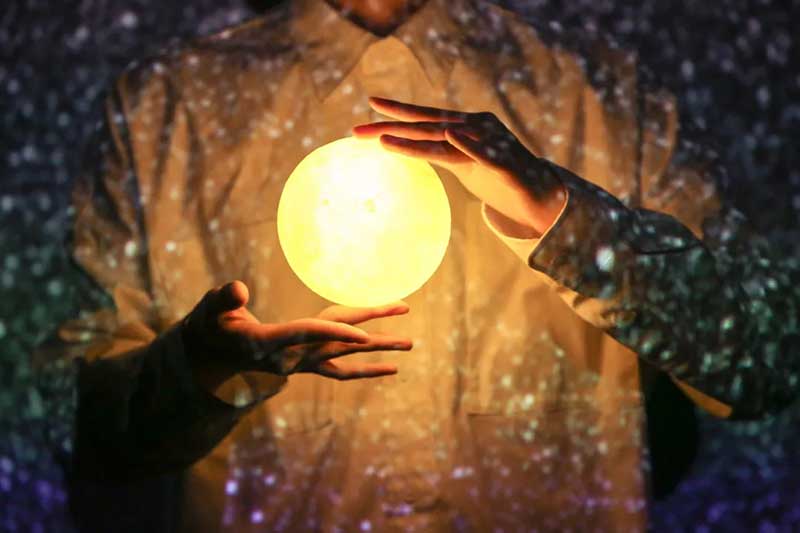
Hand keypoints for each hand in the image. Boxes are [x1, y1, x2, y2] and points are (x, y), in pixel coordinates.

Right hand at [182, 281, 412, 391]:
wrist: (210, 360)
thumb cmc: (211, 329)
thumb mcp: (210, 312)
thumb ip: (222, 300)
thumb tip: (237, 290)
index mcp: (271, 342)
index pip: (309, 335)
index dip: (335, 334)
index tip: (363, 334)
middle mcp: (292, 357)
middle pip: (338, 344)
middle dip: (372, 336)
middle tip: (405, 324)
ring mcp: (300, 364)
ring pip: (344, 358)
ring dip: (377, 350)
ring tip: (408, 345)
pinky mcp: (304, 365)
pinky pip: (338, 370)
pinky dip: (363, 368)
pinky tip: (388, 368)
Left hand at [353, 96, 566, 236]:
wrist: (540, 195)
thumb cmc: (498, 178)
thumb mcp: (462, 164)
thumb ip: (440, 152)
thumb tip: (410, 148)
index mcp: (465, 126)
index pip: (426, 118)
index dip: (398, 112)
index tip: (370, 105)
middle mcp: (476, 128)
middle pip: (428, 126)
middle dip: (391, 126)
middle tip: (358, 130)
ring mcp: (491, 144)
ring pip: (448, 139)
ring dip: (415, 139)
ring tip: (384, 139)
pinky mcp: (505, 165)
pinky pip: (483, 154)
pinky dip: (468, 143)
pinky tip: (450, 134)